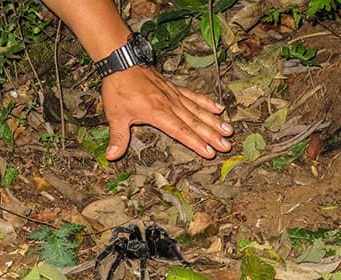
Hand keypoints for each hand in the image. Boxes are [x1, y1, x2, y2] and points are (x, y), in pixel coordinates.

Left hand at [101, 66, 233, 160]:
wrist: (121, 61)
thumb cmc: (118, 89)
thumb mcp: (115, 115)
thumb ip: (118, 137)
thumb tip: (111, 156)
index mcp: (157, 112)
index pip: (180, 130)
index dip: (195, 142)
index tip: (209, 152)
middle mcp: (170, 104)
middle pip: (195, 122)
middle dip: (212, 135)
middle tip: (226, 146)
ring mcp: (174, 95)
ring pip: (198, 110)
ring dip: (214, 121)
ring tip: (229, 130)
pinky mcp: (174, 88)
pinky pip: (194, 96)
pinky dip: (207, 102)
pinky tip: (219, 108)